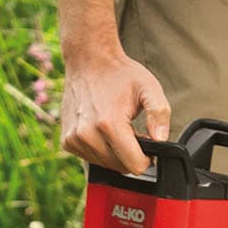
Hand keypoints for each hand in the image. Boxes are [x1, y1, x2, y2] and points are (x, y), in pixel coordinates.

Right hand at [59, 44, 170, 173]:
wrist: (88, 60)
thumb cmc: (119, 74)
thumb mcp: (148, 88)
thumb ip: (159, 114)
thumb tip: (161, 140)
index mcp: (109, 124)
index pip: (134, 166)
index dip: (146, 158)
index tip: (146, 142)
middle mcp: (87, 135)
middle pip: (120, 167)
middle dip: (130, 153)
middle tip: (131, 129)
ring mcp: (74, 140)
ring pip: (105, 165)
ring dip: (115, 152)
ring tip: (116, 127)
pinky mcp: (67, 141)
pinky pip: (90, 158)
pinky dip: (100, 149)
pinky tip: (102, 130)